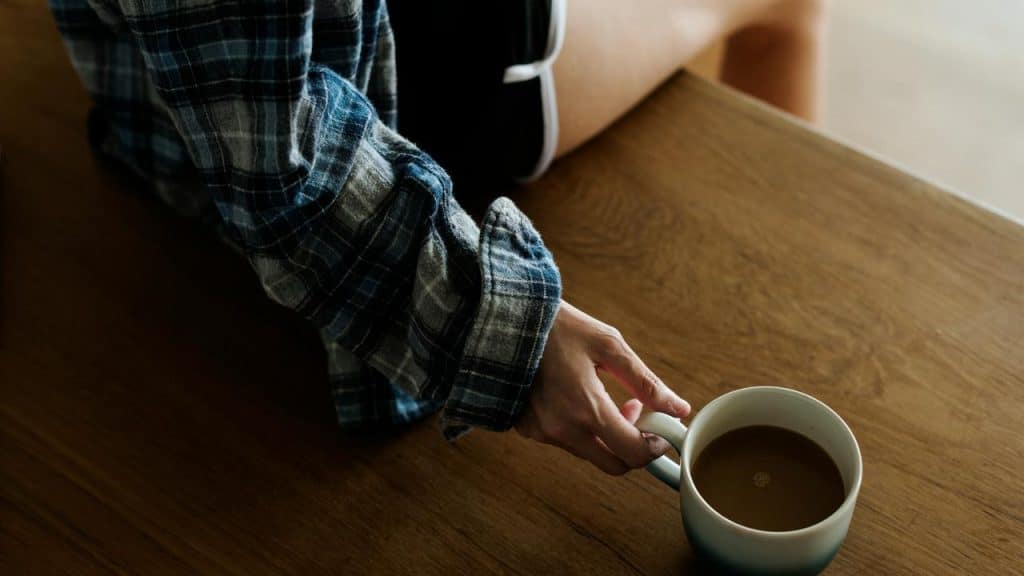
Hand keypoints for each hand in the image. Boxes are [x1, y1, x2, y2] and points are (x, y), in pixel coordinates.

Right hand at [516, 301, 690, 474]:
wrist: (505, 321)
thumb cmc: (559, 327)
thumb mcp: (608, 344)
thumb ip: (646, 380)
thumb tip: (678, 408)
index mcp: (586, 408)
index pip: (633, 452)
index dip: (656, 446)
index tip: (663, 430)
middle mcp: (562, 429)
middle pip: (614, 464)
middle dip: (633, 447)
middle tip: (637, 416)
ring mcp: (542, 432)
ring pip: (590, 454)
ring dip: (607, 436)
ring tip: (604, 396)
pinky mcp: (528, 428)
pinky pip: (565, 442)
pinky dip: (581, 430)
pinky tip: (577, 399)